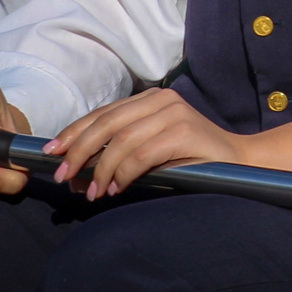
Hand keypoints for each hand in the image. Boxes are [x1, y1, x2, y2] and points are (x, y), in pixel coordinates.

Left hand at [45, 88, 247, 200]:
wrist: (239, 164)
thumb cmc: (190, 161)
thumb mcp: (150, 150)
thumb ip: (118, 151)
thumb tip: (75, 171)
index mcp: (152, 99)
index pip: (104, 113)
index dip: (74, 132)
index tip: (52, 153)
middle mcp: (163, 99)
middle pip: (107, 123)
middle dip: (80, 151)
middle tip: (64, 176)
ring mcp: (175, 113)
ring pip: (121, 140)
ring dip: (101, 170)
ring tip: (93, 192)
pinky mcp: (185, 132)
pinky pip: (141, 155)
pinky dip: (123, 174)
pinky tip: (117, 188)